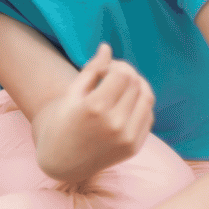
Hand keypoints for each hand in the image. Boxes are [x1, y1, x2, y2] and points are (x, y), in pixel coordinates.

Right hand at [34, 43, 154, 182]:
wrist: (61, 162)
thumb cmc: (60, 123)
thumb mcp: (70, 94)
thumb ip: (91, 69)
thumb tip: (107, 47)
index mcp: (95, 108)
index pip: (123, 73)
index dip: (116, 65)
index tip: (104, 69)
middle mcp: (115, 123)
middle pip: (136, 83)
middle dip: (126, 74)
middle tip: (111, 76)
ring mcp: (127, 137)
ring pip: (147, 98)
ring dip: (138, 86)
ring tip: (122, 87)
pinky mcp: (134, 147)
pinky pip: (148, 115)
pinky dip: (140, 104)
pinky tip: (125, 104)